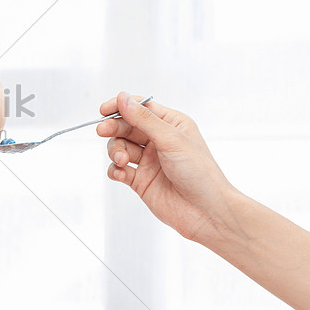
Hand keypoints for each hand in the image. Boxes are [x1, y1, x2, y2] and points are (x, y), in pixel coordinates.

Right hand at [96, 92, 238, 242]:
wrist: (207, 212)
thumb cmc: (199, 173)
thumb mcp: (171, 140)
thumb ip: (144, 120)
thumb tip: (123, 98)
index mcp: (171, 125)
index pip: (140, 108)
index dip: (121, 106)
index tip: (104, 110)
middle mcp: (158, 141)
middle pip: (126, 127)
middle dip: (113, 128)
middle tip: (102, 131)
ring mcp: (149, 161)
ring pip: (120, 148)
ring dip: (116, 151)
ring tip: (121, 160)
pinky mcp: (141, 181)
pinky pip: (119, 170)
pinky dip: (115, 170)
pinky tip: (120, 173)